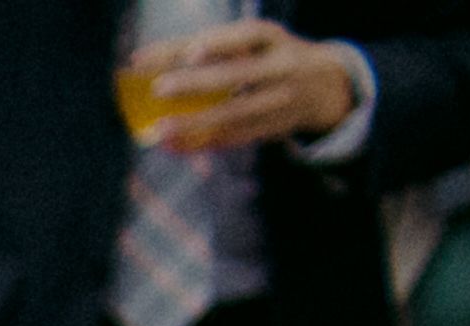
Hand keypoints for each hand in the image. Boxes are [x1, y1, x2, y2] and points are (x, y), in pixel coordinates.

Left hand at [125, 17, 370, 148]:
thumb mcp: (255, 42)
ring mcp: (280, 101)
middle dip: (199, 83)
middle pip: (239, 76)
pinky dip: (204, 143)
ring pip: (236, 114)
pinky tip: (174, 146)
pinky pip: (236, 138)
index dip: (221, 42)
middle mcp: (282, 68)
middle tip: (159, 88)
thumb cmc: (271, 56)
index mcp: (276, 40)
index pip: (249, 36)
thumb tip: (142, 59)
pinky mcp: (274, 128)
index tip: (190, 51)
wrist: (327, 85)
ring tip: (161, 129)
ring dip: (196, 123)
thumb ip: (208, 46)